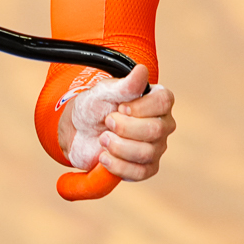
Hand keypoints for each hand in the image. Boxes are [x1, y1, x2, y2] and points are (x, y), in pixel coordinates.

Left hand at [59, 65, 173, 180]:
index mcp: (157, 100)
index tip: (120, 107)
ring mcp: (156, 147)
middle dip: (124, 128)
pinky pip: (141, 173)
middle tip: (107, 122)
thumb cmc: (95, 107)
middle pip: (156, 130)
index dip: (141, 107)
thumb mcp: (104, 92)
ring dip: (118, 147)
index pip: (164, 101)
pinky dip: (118, 166)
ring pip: (147, 153)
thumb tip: (142, 70)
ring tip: (102, 139)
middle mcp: (162, 124)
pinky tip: (104, 157)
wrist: (78, 132)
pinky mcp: (146, 167)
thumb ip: (124, 85)